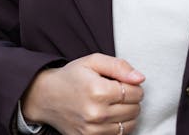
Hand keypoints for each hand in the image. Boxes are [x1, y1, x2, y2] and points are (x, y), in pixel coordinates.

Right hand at [21, 53, 144, 134]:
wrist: (47, 97)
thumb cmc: (72, 76)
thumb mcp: (93, 61)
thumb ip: (119, 66)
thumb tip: (140, 78)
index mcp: (98, 91)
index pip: (135, 92)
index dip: (134, 85)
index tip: (124, 81)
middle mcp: (97, 114)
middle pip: (134, 109)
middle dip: (132, 99)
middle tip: (119, 91)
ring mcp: (93, 131)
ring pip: (130, 125)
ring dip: (128, 113)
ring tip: (114, 103)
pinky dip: (119, 125)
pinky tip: (110, 115)